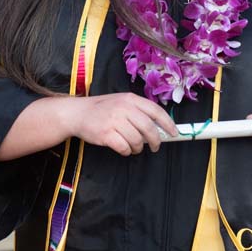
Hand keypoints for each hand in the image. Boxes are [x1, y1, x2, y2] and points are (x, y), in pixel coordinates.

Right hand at [63, 93, 177, 156]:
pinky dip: (126, 151)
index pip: (156, 111)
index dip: (168, 123)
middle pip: (149, 128)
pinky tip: (123, 149)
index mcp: (130, 99)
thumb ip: (139, 111)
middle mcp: (124, 108)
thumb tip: (160, 128)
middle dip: (156, 141)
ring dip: (138, 148)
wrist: (77, 113)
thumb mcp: (121, 101)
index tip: (174, 133)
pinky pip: (124, 147)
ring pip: (137, 140)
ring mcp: (114, 121)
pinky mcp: (106, 134)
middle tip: (155, 146)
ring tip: (133, 147)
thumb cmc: (102, 109)